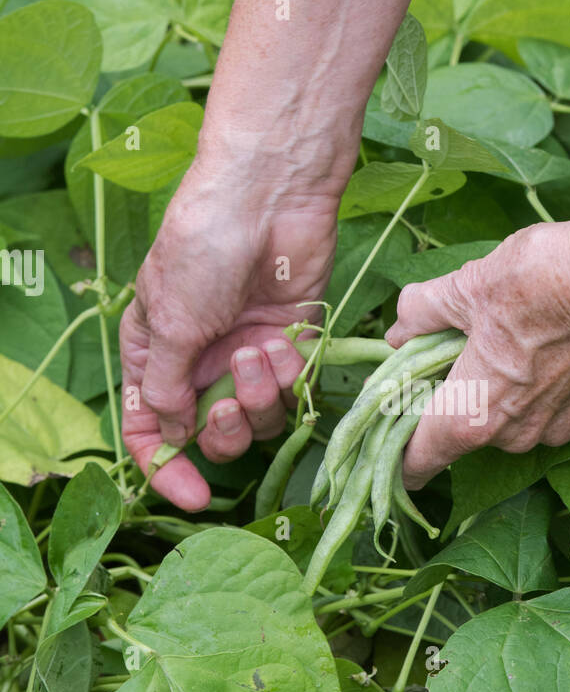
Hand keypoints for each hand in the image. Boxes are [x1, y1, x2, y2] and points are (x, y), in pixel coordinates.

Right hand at [120, 163, 337, 510]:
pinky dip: (290, 374)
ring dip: (260, 396)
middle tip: (231, 402)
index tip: (194, 495)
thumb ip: (170, 389)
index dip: (169, 470)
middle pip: (212, 434)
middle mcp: (202, 360)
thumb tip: (173, 438)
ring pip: (261, 417)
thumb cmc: (202, 245)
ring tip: (257, 354)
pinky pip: (296, 388)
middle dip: (226, 431)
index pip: (152, 432)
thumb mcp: (170, 323)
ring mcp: (249, 351)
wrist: (267, 195)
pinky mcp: (294, 340)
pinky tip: (283, 340)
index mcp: (156, 354)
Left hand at [386, 191, 569, 488]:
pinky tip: (547, 344)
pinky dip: (540, 386)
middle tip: (451, 350)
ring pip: (509, 418)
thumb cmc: (543, 280)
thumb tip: (398, 331)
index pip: (420, 459)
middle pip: (465, 430)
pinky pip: (548, 408)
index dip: (397, 457)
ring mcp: (558, 428)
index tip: (385, 448)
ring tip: (507, 337)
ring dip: (500, 390)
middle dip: (453, 398)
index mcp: (473, 415)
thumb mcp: (466, 285)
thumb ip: (422, 313)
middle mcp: (515, 436)